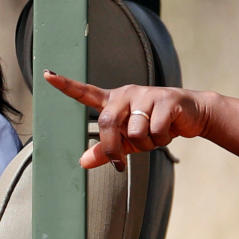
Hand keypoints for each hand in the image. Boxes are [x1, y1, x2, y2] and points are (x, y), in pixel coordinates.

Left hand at [43, 71, 210, 170]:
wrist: (191, 115)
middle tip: (120, 163)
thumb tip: (83, 161)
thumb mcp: (128, 141)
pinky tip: (169, 130)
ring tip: (156, 134)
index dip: (66, 86)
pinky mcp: (166, 100)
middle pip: (107, 122)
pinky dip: (162, 139)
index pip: (86, 93)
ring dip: (146, 144)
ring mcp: (146, 95)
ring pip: (135, 132)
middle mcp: (126, 94)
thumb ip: (105, 150)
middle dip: (113, 148)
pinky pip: (155, 131)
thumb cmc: (155, 125)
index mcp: (114, 102)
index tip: (47, 75)